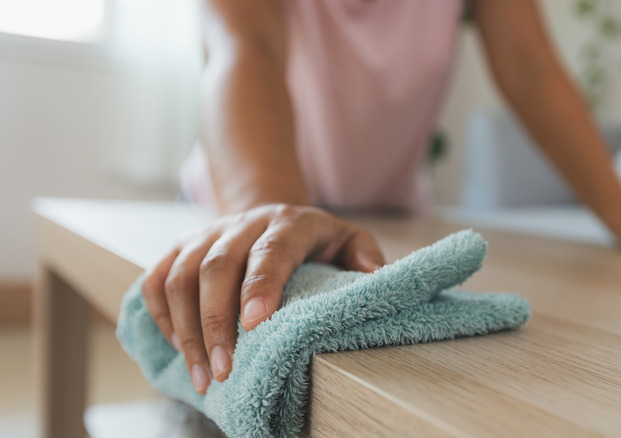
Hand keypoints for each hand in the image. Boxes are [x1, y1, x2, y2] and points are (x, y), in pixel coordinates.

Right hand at [140, 204, 384, 393]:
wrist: (269, 213)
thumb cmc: (313, 240)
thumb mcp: (346, 239)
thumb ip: (362, 253)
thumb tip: (372, 275)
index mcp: (287, 223)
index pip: (270, 251)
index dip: (260, 285)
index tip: (255, 324)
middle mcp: (242, 224)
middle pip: (216, 268)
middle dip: (215, 324)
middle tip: (223, 371)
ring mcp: (206, 234)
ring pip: (180, 277)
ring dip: (185, 330)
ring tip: (201, 375)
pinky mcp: (180, 247)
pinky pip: (157, 280)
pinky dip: (161, 317)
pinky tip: (178, 349)